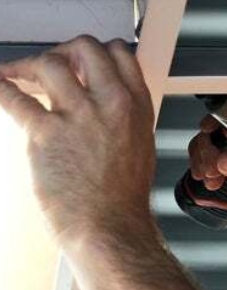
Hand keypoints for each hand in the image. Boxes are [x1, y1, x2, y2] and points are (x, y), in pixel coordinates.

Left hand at [0, 36, 156, 248]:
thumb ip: (122, 121)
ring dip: (29, 68)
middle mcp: (111, 107)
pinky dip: (0, 87)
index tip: (82, 62)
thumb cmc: (122, 203)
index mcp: (136, 111)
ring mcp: (79, 117)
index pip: (120, 55)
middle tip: (52, 66)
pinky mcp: (46, 133)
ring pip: (48, 64)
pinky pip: (13, 96)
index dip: (96, 53)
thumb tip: (101, 106)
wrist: (110, 231)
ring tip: (18, 78)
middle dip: (63, 52)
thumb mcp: (139, 151)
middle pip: (84, 47)